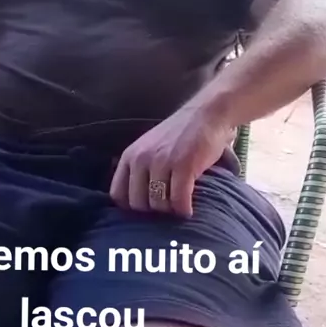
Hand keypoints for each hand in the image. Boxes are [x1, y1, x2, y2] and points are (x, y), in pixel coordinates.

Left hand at [110, 103, 235, 216]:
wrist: (207, 114)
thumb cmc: (179, 135)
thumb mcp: (149, 148)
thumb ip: (139, 169)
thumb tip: (134, 203)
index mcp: (130, 156)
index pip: (118, 195)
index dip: (131, 207)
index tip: (147, 208)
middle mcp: (141, 159)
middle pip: (138, 204)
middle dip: (153, 212)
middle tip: (167, 208)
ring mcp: (161, 162)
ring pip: (158, 205)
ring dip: (170, 211)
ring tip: (179, 206)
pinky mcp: (183, 166)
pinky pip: (178, 200)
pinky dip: (184, 210)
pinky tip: (189, 210)